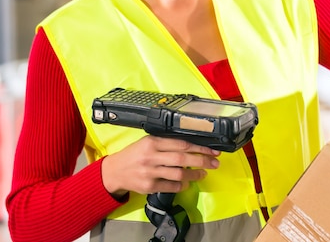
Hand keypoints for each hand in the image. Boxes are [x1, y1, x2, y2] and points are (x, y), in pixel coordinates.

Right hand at [101, 135, 220, 197]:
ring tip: (203, 173)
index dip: (199, 147)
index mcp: (152, 142)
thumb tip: (191, 146)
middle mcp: (151, 156)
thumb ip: (166, 143)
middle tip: (214, 162)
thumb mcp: (147, 142)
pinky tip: (187, 183)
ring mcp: (150, 172)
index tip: (212, 150)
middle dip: (202, 160)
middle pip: (183, 159)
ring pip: (179, 174)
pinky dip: (182, 185)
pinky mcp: (149, 186)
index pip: (181, 144)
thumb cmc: (133, 155)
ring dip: (194, 174)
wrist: (114, 172)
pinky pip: (171, 187)